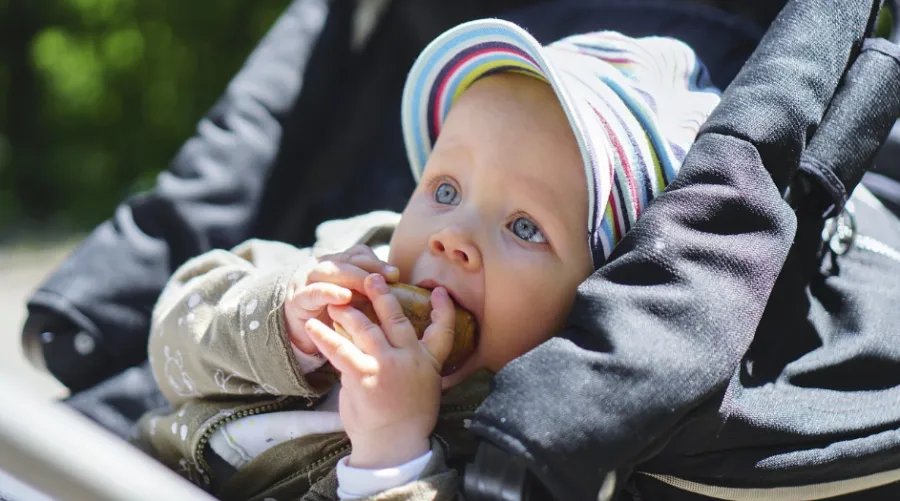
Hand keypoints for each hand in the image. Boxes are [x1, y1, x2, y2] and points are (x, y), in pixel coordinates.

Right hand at [285, 245, 398, 353]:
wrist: (303, 337)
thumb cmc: (333, 316)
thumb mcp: (355, 301)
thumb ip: (370, 290)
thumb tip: (398, 285)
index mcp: (336, 263)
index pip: (358, 254)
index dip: (376, 262)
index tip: (396, 274)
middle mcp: (320, 266)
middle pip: (346, 260)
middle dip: (370, 268)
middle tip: (390, 277)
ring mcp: (306, 280)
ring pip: (331, 271)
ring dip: (353, 277)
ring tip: (370, 286)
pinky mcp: (297, 298)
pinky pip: (314, 292)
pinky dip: (330, 292)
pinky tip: (345, 297)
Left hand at [304, 273, 455, 467]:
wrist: (393, 445)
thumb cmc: (405, 419)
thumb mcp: (423, 388)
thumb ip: (412, 363)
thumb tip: (392, 345)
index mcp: (428, 362)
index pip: (441, 330)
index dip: (443, 309)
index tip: (439, 291)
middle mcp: (409, 359)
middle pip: (396, 318)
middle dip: (382, 295)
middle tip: (371, 278)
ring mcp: (387, 365)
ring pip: (366, 328)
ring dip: (349, 311)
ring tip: (336, 301)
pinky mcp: (364, 376)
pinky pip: (340, 350)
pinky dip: (325, 336)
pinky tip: (313, 326)